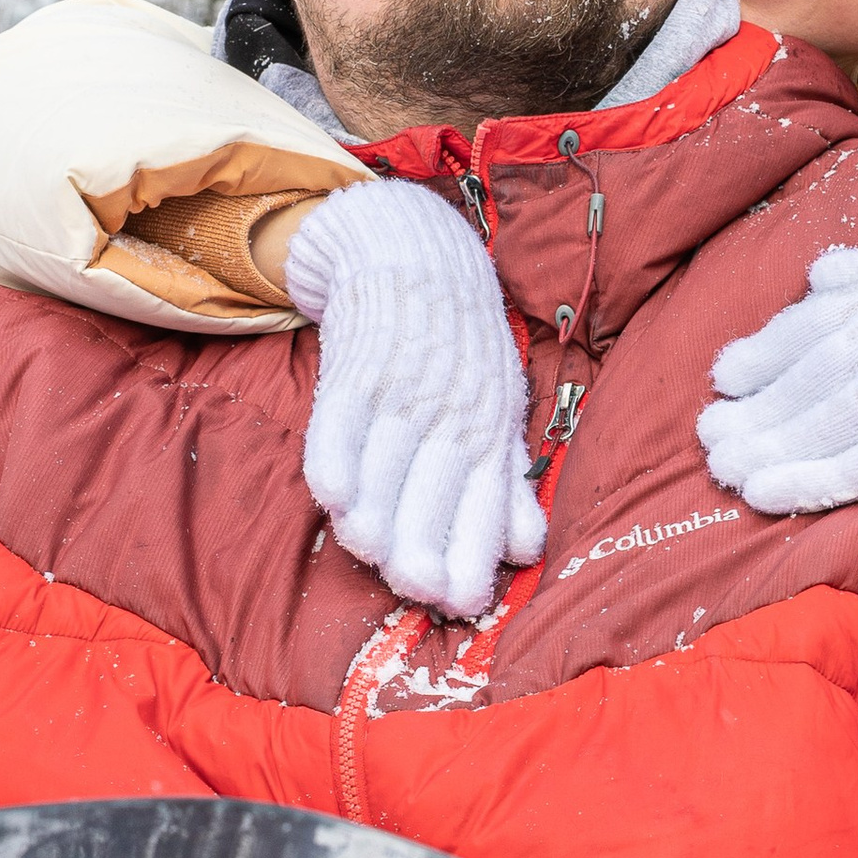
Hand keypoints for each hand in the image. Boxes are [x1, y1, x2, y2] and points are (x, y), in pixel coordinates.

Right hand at [287, 181, 546, 620]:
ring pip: (384, 461)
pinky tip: (332, 499)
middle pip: (434, 488)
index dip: (473, 553)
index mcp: (490, 427)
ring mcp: (403, 387)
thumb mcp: (500, 408)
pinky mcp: (358, 364)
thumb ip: (506, 482)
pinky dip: (334, 458)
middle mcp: (451, 410)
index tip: (465, 602)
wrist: (416, 254)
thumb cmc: (464, 349)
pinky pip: (338, 420)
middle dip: (424, 543)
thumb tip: (525, 552)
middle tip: (417, 589)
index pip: (483, 500)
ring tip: (369, 553)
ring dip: (375, 510)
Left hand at [697, 223, 857, 512]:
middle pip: (803, 377)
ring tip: (725, 470)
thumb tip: (822, 274)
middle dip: (752, 410)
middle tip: (709, 436)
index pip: (814, 322)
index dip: (765, 351)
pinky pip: (855, 467)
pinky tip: (767, 497)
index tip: (726, 374)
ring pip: (815, 424)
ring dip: (763, 450)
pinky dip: (805, 482)